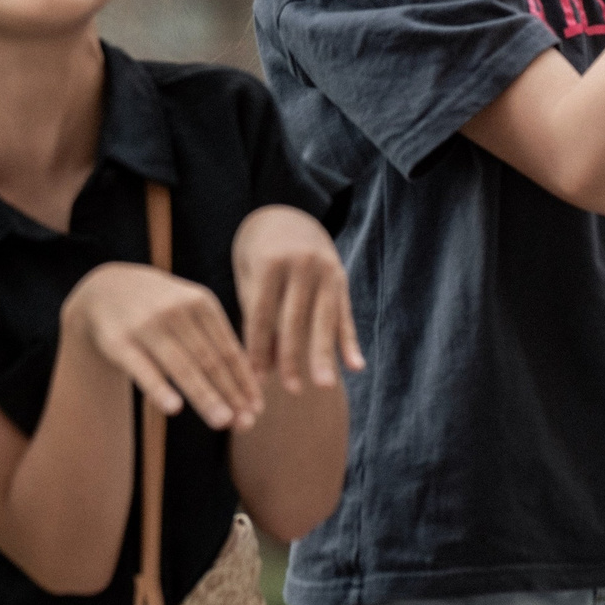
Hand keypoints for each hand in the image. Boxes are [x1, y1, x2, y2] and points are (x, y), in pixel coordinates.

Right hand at [64, 262, 262, 429]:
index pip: (229, 350)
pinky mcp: (120, 342)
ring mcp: (148, 325)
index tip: (257, 409)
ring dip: (205, 396)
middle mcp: (177, 311)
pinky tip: (174, 408)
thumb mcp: (191, 310)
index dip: (244, 381)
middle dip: (230, 394)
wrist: (106, 289)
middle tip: (247, 424)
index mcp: (202, 303)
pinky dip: (159, 388)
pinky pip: (143, 370)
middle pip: (210, 360)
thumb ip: (215, 341)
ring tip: (223, 422)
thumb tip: (247, 387)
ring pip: (182, 367)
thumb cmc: (161, 309)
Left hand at [234, 205, 362, 393]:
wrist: (285, 214)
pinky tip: (355, 366)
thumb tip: (265, 366)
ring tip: (324, 386)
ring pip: (324, 320)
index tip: (254, 380)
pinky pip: (345, 314)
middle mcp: (301, 265)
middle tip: (290, 390)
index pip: (263, 315)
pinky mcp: (341, 278)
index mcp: (270, 262)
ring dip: (324, 355)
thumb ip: (256, 313)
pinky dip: (350, 342)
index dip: (258, 349)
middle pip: (295, 320)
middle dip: (292, 358)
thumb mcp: (248, 275)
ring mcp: (326, 270)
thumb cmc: (258, 254)